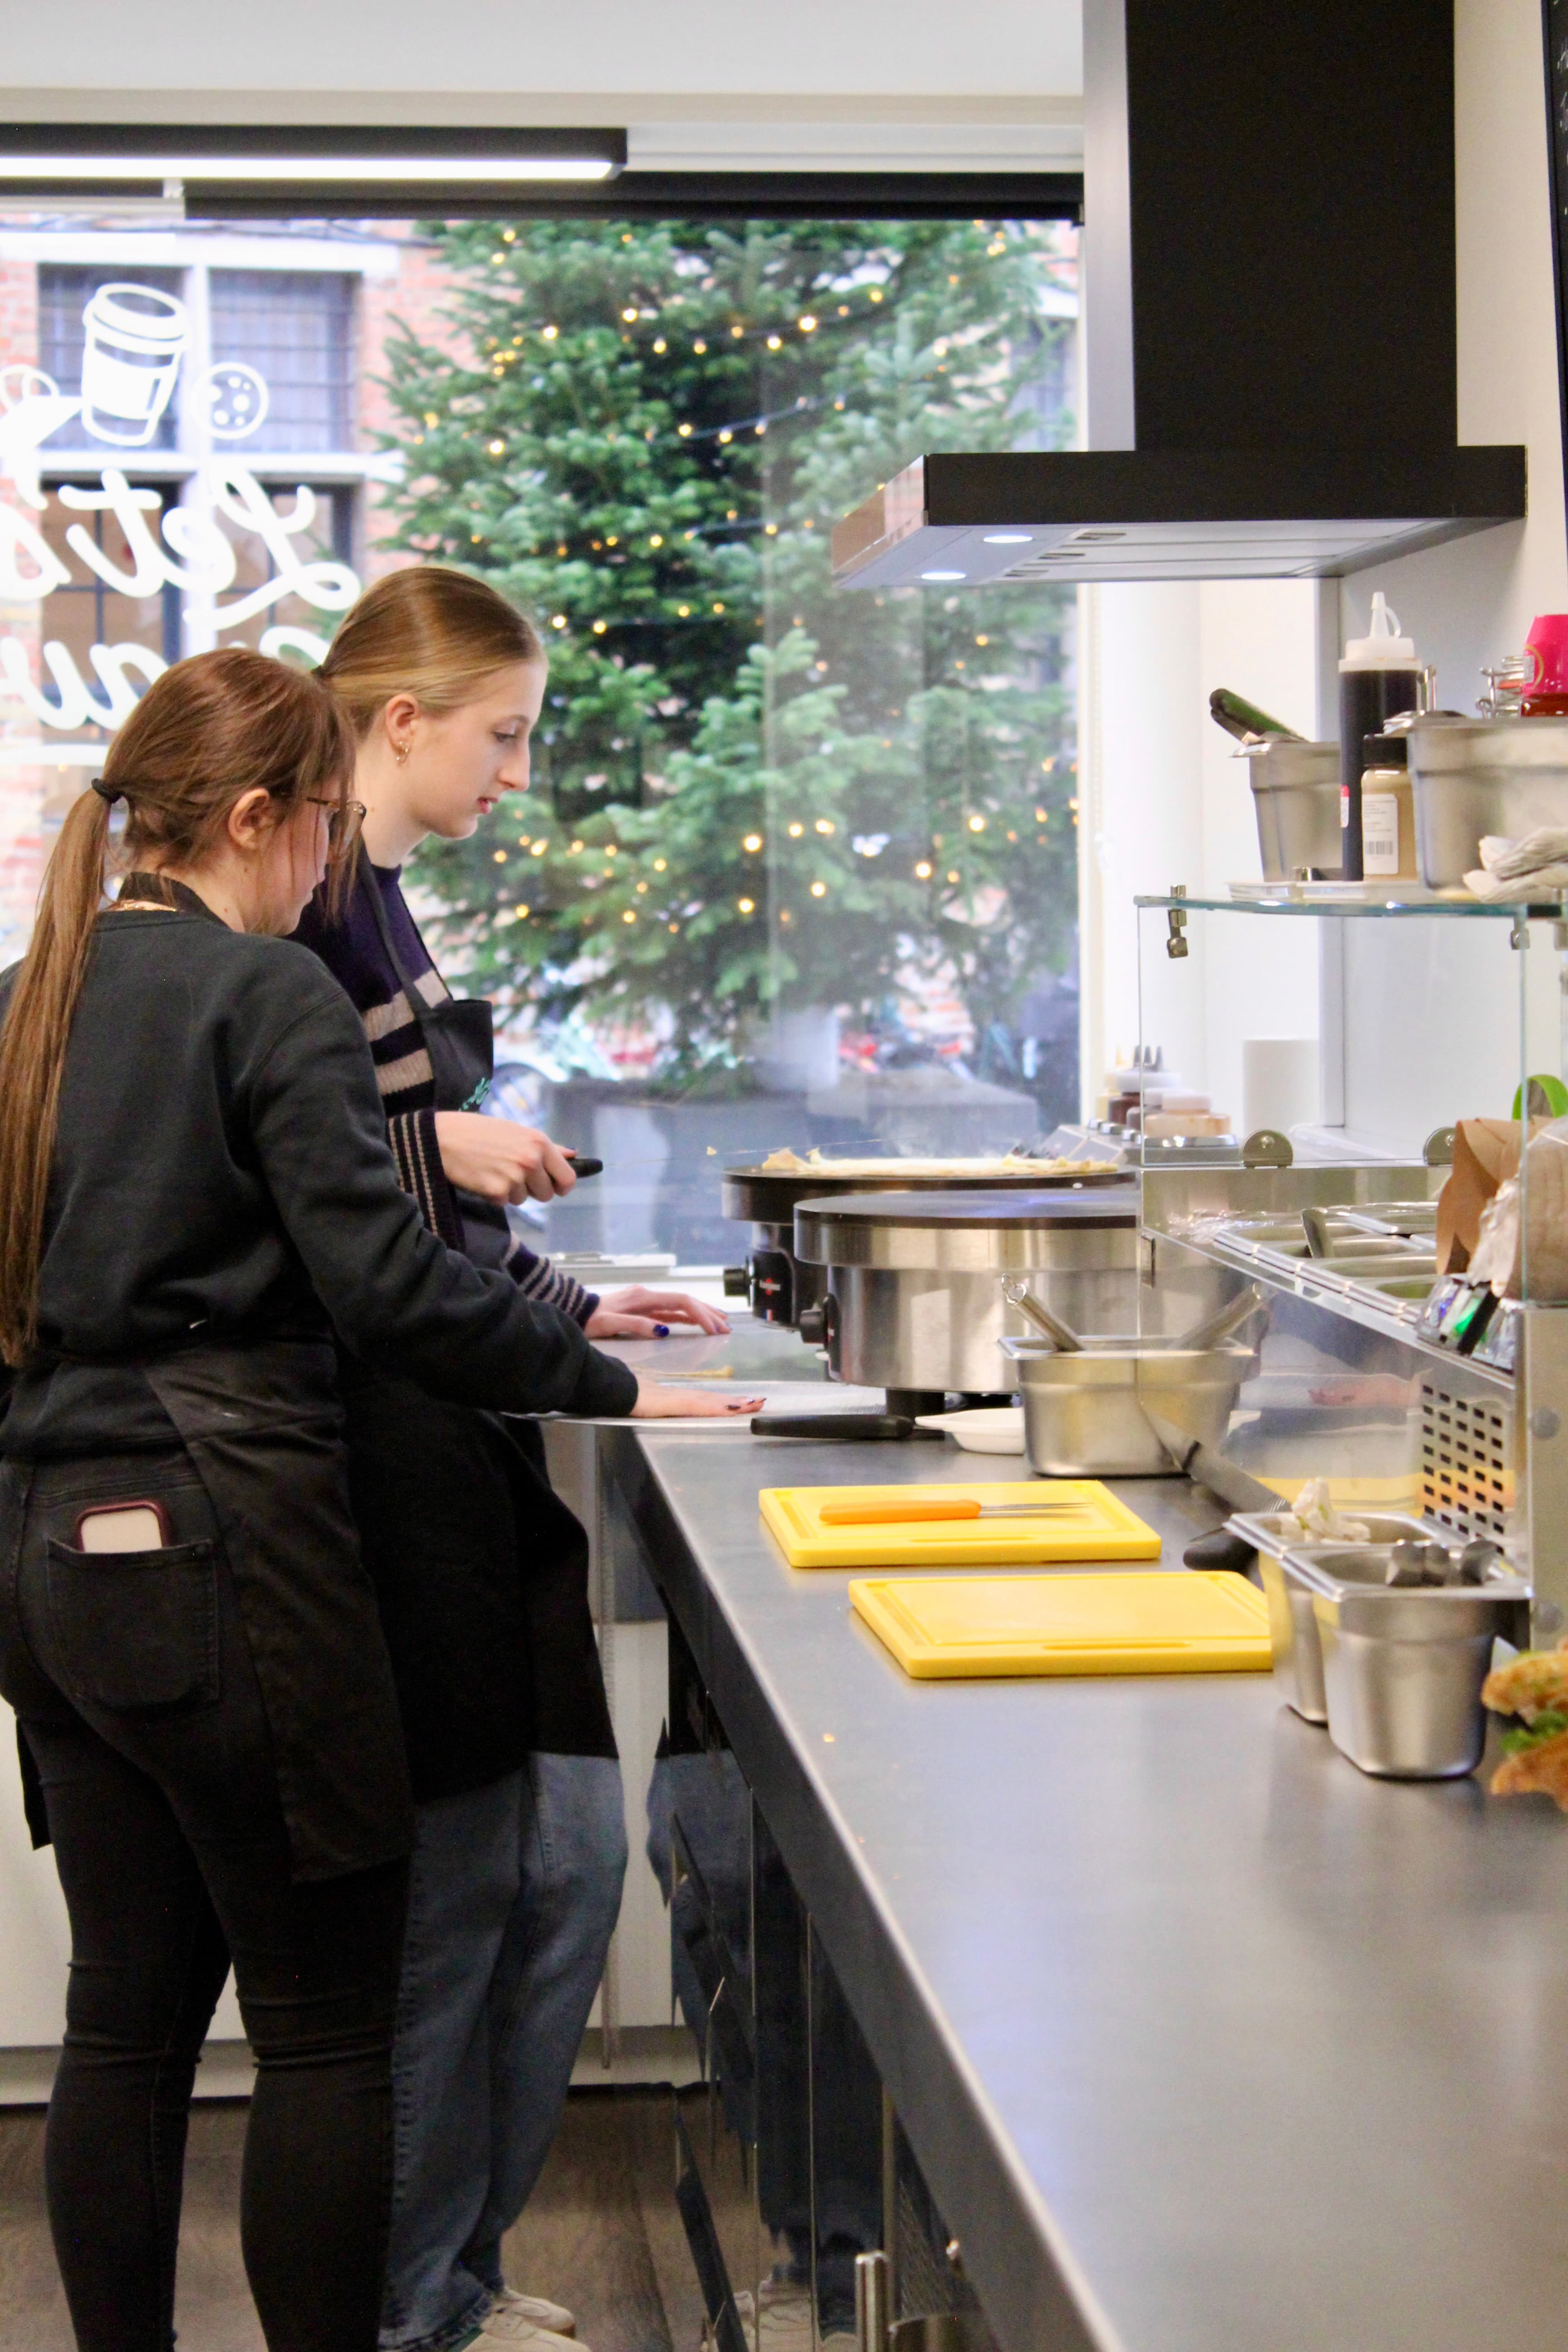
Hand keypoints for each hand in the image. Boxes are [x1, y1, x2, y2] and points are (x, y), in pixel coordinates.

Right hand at [433, 1112, 577, 1204]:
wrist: (442, 1138)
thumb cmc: (478, 1131)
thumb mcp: (516, 1131)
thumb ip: (547, 1146)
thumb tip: (573, 1154)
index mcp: (539, 1142)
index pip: (567, 1178)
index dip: (561, 1186)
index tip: (553, 1187)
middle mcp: (531, 1160)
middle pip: (546, 1194)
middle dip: (532, 1189)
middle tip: (511, 1173)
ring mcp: (514, 1177)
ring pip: (523, 1199)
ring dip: (510, 1191)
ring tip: (492, 1170)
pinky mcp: (497, 1191)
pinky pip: (504, 1203)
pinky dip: (493, 1195)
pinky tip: (482, 1177)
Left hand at [584, 1287, 731, 1339]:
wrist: (575, 1311)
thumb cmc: (590, 1319)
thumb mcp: (611, 1324)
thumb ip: (637, 1325)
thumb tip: (664, 1330)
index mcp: (644, 1297)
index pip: (682, 1302)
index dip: (701, 1315)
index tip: (714, 1329)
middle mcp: (649, 1296)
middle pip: (686, 1302)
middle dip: (708, 1314)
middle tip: (726, 1329)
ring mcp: (647, 1301)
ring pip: (681, 1306)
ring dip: (701, 1314)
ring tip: (720, 1324)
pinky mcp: (644, 1309)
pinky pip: (671, 1312)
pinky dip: (687, 1318)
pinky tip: (698, 1324)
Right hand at [631, 1377, 763, 1418]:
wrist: (612, 1386)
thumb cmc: (625, 1393)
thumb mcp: (646, 1401)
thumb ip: (657, 1401)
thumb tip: (661, 1402)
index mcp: (677, 1397)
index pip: (707, 1400)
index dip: (726, 1401)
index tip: (745, 1402)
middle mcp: (682, 1397)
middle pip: (714, 1400)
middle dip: (738, 1403)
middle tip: (760, 1402)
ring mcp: (679, 1399)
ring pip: (712, 1402)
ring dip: (733, 1404)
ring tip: (754, 1404)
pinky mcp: (673, 1403)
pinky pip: (699, 1407)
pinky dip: (716, 1408)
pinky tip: (729, 1408)